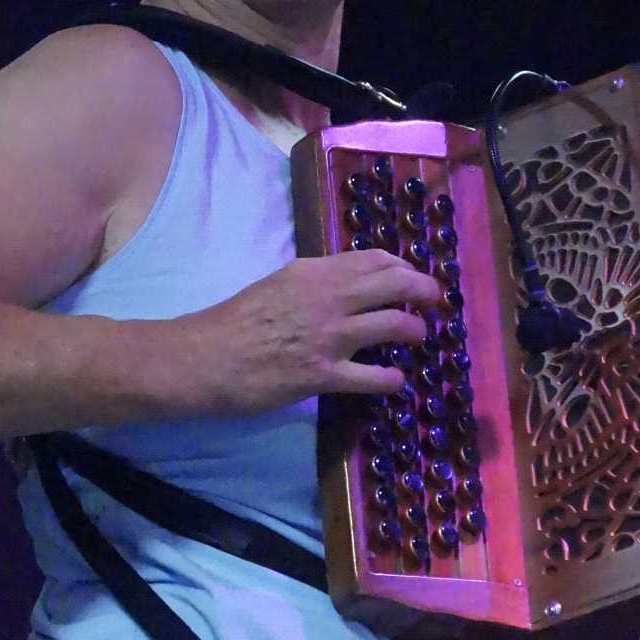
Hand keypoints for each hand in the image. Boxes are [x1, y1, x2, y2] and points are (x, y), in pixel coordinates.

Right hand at [190, 250, 442, 414]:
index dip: (403, 266)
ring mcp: (329, 337)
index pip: (374, 259)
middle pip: (395, 284)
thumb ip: (313, 284)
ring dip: (415, 330)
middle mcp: (328, 298)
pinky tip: (396, 380)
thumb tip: (344, 287)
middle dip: (424, 290)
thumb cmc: (234, 322)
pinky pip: (375, 377)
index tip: (412, 276)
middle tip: (435, 300)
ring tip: (419, 337)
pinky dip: (393, 379)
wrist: (205, 357)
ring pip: (395, 325)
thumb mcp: (277, 285)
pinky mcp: (324, 375)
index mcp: (314, 272)